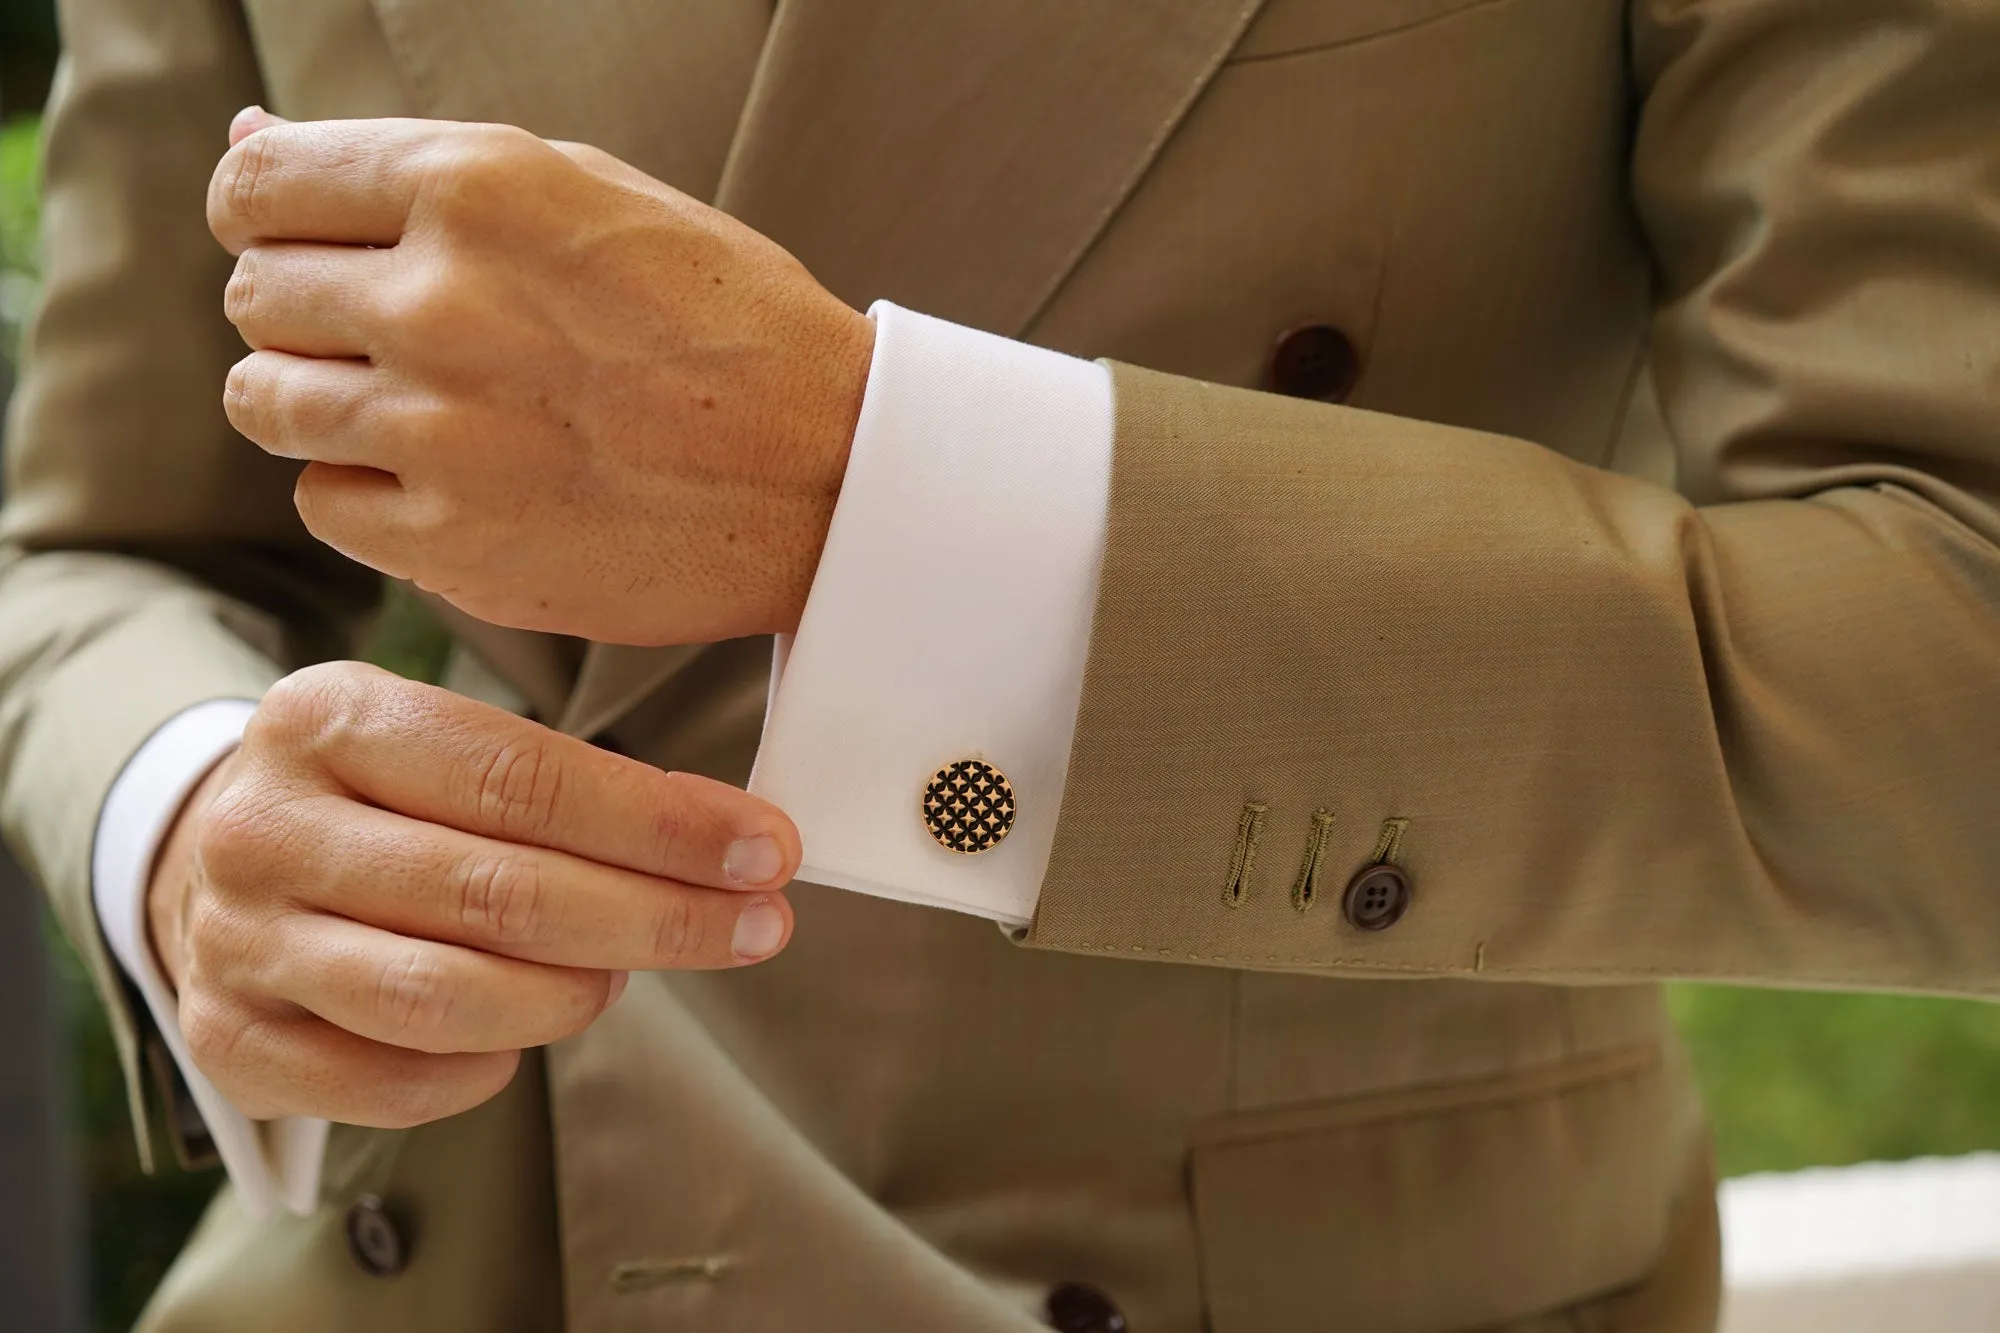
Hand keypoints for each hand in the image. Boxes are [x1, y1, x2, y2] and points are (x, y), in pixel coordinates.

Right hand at [146, 661, 799, 1126]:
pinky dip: (486, 1066)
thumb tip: (733, 840)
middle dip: (657, 916)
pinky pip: (394, 1082)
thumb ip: (568, 785)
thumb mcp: (447, 744)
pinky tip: (521, 1032)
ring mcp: (238, 938)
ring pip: (448, 996)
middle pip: (499, 892)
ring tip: (625, 973)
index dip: (660, 825)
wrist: (210, 856)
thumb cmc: (376, 798)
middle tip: (756, 926)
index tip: (765, 849)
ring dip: (574, 996)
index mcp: (329, 718)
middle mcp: (267, 825)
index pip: (521, 779)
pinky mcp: (228, 1038)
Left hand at [207, 108, 874, 645]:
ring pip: (268, 404)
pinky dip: (371, 494)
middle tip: (402, 341)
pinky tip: (457, 481)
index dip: (265, 216)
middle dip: (309, 313)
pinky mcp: (451, 544)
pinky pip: (324, 504)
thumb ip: (419, 171)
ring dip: (325, 405)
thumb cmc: (725, 324)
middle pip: (256, 298)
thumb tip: (246, 144)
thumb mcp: (589, 195)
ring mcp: (439, 434)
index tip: (300, 246)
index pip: (255, 185)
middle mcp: (440, 303)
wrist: (830, 476)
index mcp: (474, 188)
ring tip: (427, 413)